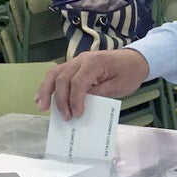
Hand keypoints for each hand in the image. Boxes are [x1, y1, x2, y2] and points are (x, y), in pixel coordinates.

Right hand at [35, 49, 149, 120]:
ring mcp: (76, 61)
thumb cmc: (129, 73)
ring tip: (41, 106)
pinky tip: (41, 97)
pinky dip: (47, 85)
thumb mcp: (119, 87)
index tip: (77, 115)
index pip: (78, 82)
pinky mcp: (74, 65)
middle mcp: (81, 59)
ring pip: (54, 74)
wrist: (135, 60)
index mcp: (94, 63)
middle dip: (61, 99)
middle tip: (65, 117)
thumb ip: (100, 94)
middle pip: (62, 78)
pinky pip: (56, 73)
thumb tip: (82, 104)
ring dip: (46, 91)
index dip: (75, 100)